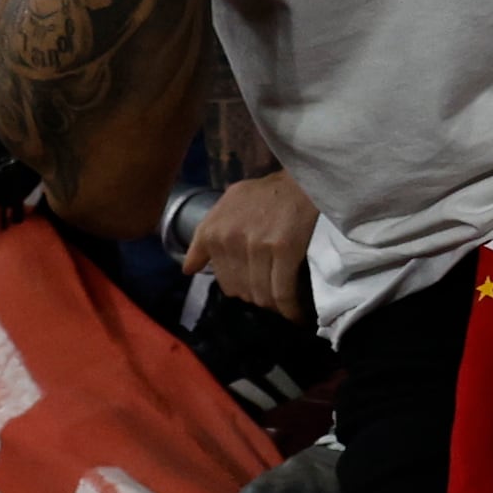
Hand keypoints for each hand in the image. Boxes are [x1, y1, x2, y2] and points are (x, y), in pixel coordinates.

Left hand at [186, 174, 316, 321]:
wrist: (305, 177)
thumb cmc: (267, 192)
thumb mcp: (228, 203)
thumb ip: (205, 236)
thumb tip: (188, 269)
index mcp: (213, 231)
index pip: (224, 281)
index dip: (242, 289)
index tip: (256, 290)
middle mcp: (230, 240)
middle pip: (243, 291)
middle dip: (259, 297)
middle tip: (275, 294)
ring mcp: (257, 245)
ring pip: (262, 295)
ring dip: (275, 306)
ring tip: (287, 305)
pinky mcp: (283, 249)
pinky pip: (283, 292)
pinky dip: (291, 309)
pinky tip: (297, 315)